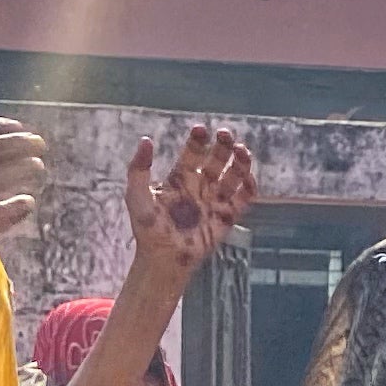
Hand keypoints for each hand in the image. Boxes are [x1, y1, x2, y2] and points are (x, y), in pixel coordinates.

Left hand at [124, 126, 254, 283]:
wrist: (163, 257)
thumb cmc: (147, 228)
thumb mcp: (136, 195)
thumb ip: (139, 168)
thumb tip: (147, 140)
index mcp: (180, 177)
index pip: (194, 152)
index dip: (198, 139)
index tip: (200, 129)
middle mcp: (200, 185)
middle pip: (217, 159)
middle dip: (223, 145)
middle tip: (226, 134)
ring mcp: (215, 200)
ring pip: (234, 175)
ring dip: (240, 161)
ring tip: (242, 150)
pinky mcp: (227, 216)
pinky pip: (243, 198)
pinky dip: (250, 187)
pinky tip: (248, 177)